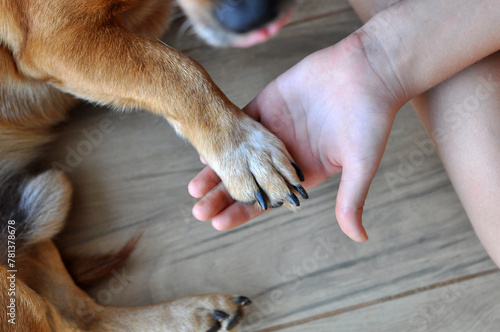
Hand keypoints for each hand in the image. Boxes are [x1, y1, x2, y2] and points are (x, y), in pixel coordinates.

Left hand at [189, 34, 403, 241]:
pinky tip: (205, 151)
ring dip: (217, 170)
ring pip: (238, 155)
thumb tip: (359, 238)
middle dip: (223, 196)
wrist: (368, 70)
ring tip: (193, 188)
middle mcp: (284, 156)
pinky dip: (222, 137)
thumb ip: (351, 199)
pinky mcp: (267, 105)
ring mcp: (273, 131)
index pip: (266, 199)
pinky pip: (239, 124)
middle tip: (198, 210)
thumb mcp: (361, 163)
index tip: (218, 224)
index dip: (242, 212)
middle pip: (247, 181)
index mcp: (303, 173)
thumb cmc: (370, 119)